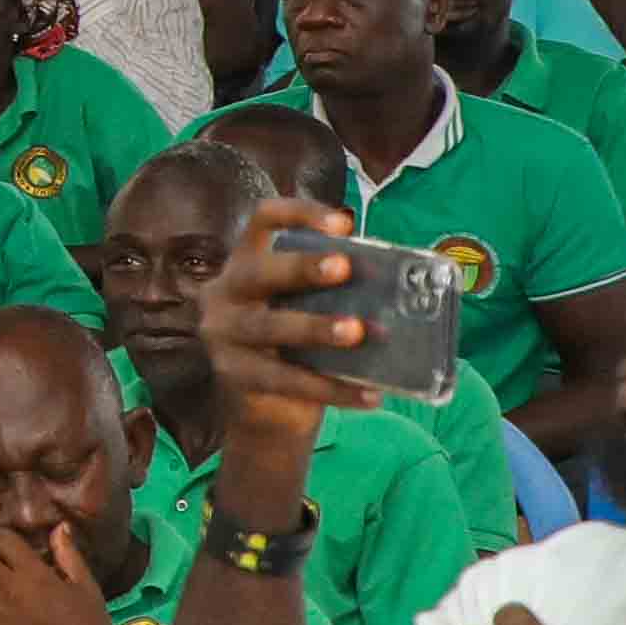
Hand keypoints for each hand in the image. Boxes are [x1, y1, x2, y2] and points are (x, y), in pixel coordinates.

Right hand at [191, 195, 370, 483]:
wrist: (264, 410)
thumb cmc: (295, 346)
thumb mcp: (305, 309)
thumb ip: (333, 294)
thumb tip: (401, 286)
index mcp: (248, 263)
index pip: (263, 221)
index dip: (299, 215)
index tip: (341, 224)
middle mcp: (227, 292)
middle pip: (257, 271)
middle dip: (300, 267)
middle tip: (343, 267)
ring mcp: (224, 335)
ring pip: (267, 327)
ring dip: (313, 327)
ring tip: (356, 331)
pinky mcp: (235, 376)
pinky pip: (285, 380)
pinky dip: (331, 389)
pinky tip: (368, 396)